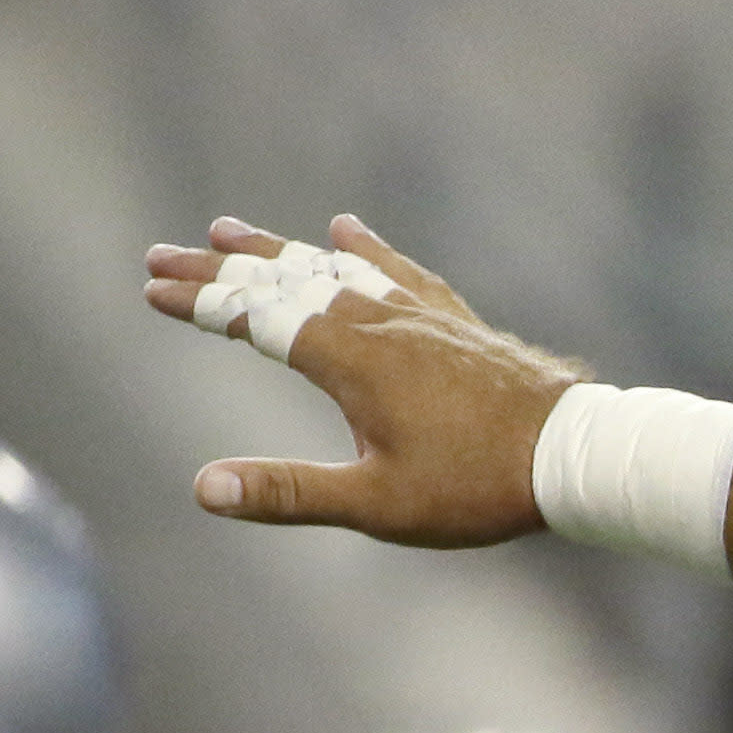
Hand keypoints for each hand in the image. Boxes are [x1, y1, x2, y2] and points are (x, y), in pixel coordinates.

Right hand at [142, 213, 575, 543]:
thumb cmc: (480, 488)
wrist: (581, 457)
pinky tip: (350, 229)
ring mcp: (425, 318)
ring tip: (231, 230)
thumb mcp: (378, 504)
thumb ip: (290, 492)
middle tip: (163, 252)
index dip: (202, 303)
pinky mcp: (460, 324)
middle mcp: (384, 323)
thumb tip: (204, 489)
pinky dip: (368, 249)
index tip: (151, 287)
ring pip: (338, 270)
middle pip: (287, 283)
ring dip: (280, 252)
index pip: (258, 319)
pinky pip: (403, 273)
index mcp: (353, 361)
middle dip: (222, 269)